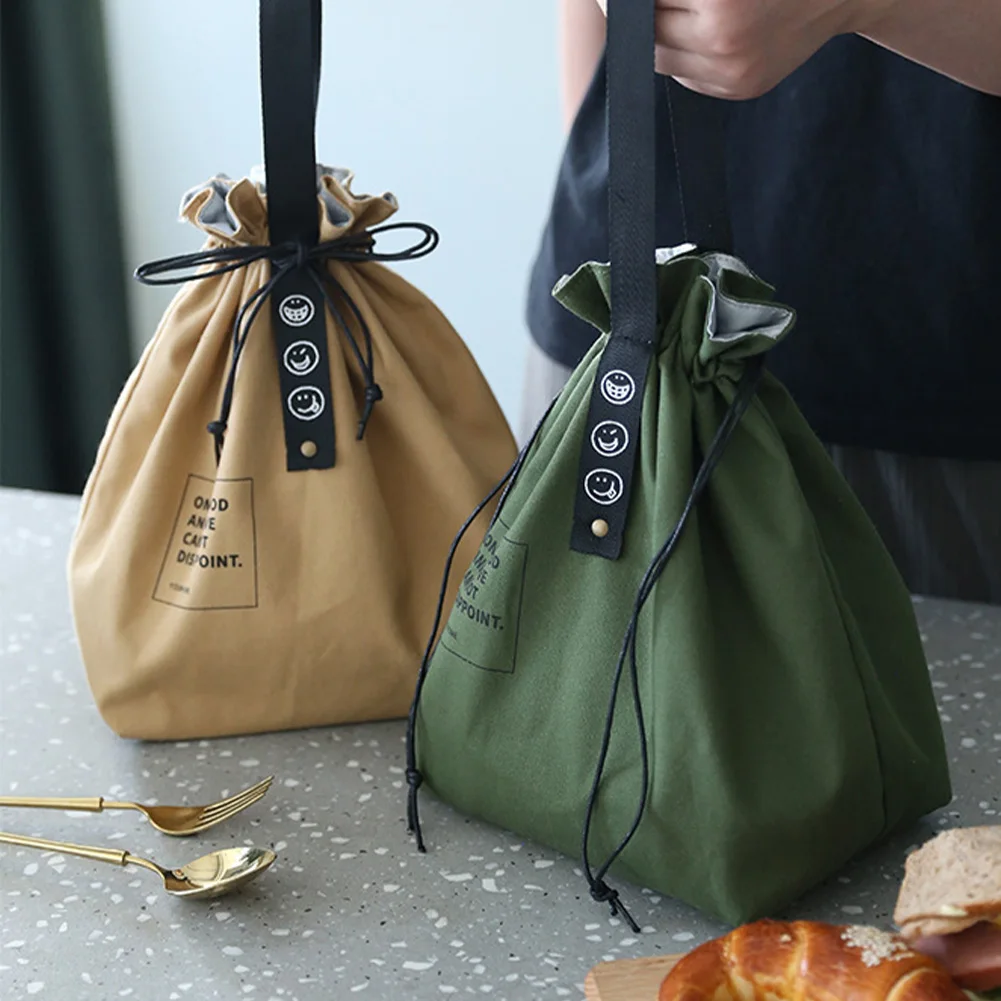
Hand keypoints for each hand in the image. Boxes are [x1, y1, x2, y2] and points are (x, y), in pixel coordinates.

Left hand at [597, 0, 895, 99]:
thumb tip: (620, 2)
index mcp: (721, 1)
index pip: (643, 3)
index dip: (626, 0)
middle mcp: (723, 41)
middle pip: (645, 32)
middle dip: (636, 11)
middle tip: (632, 2)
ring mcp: (731, 74)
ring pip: (659, 57)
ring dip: (656, 32)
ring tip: (679, 9)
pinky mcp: (738, 89)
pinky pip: (686, 74)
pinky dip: (683, 50)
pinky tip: (701, 26)